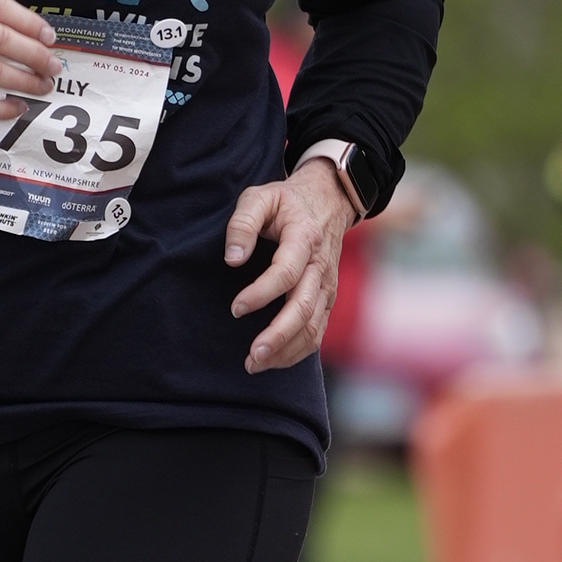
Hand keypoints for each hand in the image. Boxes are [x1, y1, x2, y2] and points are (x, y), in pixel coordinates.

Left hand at [225, 158, 354, 371]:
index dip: (261, 293)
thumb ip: (243, 223)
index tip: (235, 309)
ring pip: (313, 326)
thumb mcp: (260, 197)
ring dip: (286, 350)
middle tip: (252, 356)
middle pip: (304, 307)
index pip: (286, 272)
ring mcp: (327, 285)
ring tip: (254, 364)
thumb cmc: (286, 201)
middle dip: (278, 335)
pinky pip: (317, 331)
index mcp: (303, 238)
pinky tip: (273, 360)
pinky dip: (297, 351)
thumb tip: (232, 259)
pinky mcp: (327, 298)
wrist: (328, 200)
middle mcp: (320, 266)